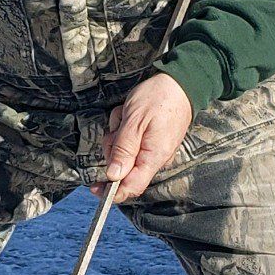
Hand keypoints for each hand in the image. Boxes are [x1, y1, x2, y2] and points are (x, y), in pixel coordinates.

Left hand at [100, 76, 193, 200]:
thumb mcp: (134, 121)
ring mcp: (153, 150)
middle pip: (123, 168)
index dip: (112, 192)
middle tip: (117, 128)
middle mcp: (155, 158)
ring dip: (117, 134)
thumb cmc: (158, 98)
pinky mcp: (150, 141)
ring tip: (125, 115)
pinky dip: (124, 129)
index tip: (93, 188)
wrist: (180, 82)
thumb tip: (113, 176)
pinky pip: (130, 142)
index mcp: (153, 157)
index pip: (132, 187)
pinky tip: (129, 114)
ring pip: (123, 153)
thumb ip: (124, 150)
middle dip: (113, 148)